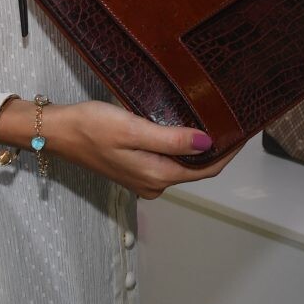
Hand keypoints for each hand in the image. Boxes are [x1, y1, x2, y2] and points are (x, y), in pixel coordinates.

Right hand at [3, 99, 241, 198]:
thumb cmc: (92, 126)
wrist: (56, 132)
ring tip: (215, 120)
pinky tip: (185, 128)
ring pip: (182, 165)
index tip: (247, 129)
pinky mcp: (134, 170)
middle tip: (235, 119)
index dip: (230, 151)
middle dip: (218, 148)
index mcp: (157, 176)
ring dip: (199, 147)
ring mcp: (143, 180)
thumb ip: (172, 139)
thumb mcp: (134, 128)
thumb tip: (208, 144)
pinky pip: (167, 161)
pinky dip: (181, 148)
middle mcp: (154, 184)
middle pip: (197, 168)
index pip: (207, 168)